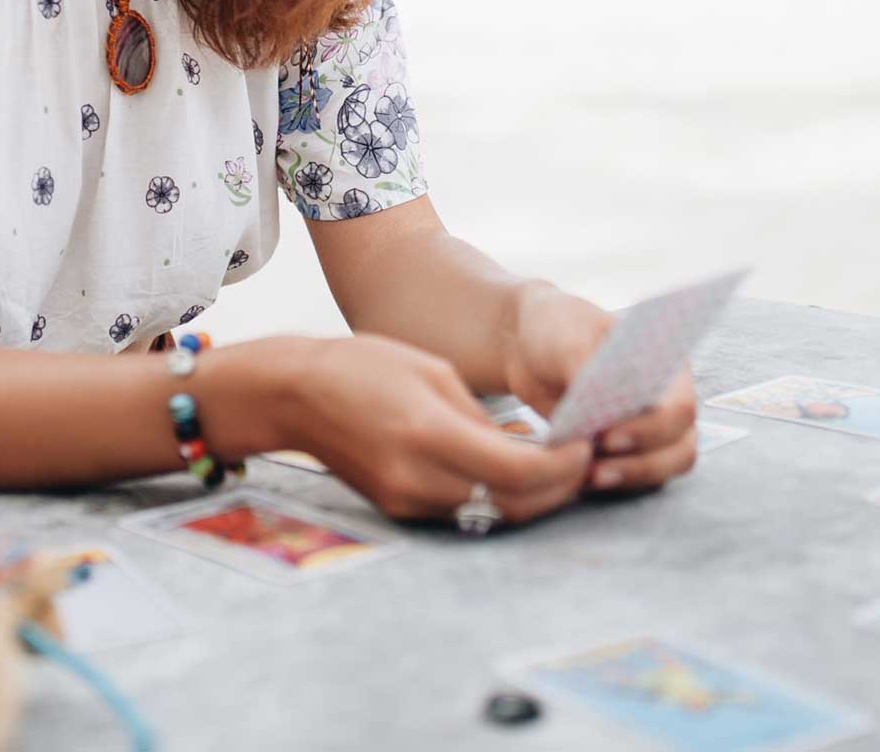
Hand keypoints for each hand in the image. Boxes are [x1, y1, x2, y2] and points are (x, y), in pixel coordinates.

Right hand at [273, 333, 592, 526]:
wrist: (294, 396)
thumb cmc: (363, 367)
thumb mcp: (434, 373)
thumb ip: (483, 418)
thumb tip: (526, 449)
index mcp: (429, 434)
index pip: (518, 470)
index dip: (562, 465)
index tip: (585, 445)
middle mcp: (418, 478)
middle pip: (512, 503)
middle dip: (557, 487)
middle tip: (582, 459)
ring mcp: (407, 500)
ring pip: (490, 512)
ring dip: (529, 495)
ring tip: (554, 463)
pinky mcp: (400, 509)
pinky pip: (462, 510)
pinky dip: (493, 494)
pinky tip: (508, 468)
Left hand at [501, 282, 698, 495]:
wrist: (530, 351)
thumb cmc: (558, 331)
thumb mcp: (569, 337)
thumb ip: (585, 366)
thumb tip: (601, 399)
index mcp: (665, 363)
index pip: (679, 407)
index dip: (651, 429)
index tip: (607, 435)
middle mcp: (668, 398)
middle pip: (681, 446)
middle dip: (641, 462)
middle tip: (596, 465)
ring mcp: (652, 428)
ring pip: (666, 468)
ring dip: (631, 477)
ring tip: (590, 476)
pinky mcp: (630, 450)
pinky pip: (639, 478)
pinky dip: (616, 481)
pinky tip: (582, 476)